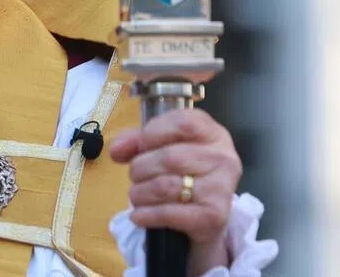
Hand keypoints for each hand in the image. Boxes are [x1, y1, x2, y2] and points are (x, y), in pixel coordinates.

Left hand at [109, 108, 242, 274]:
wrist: (205, 211)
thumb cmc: (182, 170)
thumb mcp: (161, 145)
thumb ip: (136, 140)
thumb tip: (117, 150)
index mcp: (212, 132)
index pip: (183, 123)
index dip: (154, 132)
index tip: (143, 145)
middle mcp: (223, 158)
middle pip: (168, 158)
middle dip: (140, 168)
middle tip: (136, 175)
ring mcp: (221, 188)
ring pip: (165, 186)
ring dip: (139, 192)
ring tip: (137, 195)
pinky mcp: (214, 216)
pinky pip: (169, 213)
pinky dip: (146, 214)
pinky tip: (139, 215)